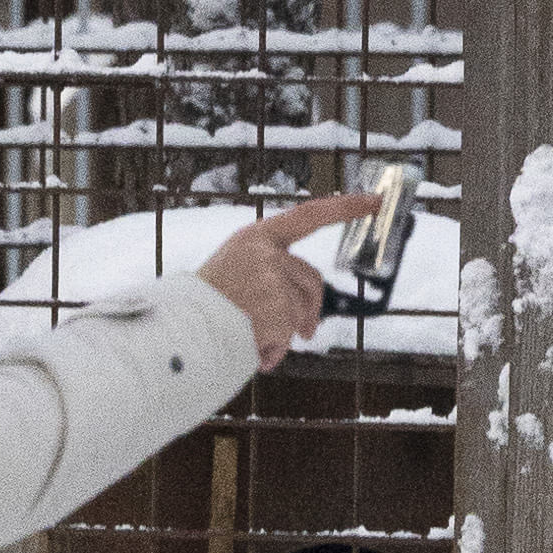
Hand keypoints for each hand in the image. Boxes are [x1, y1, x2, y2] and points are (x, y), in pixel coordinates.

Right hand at [202, 195, 367, 361]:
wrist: (176, 328)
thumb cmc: (201, 308)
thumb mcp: (233, 275)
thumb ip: (269, 278)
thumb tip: (305, 315)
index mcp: (255, 237)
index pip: (309, 214)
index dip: (345, 207)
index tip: (376, 201)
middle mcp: (266, 250)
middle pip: (312, 279)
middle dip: (310, 311)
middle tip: (307, 336)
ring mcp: (272, 276)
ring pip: (299, 312)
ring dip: (283, 336)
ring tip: (250, 341)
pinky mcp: (276, 303)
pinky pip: (287, 334)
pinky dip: (272, 350)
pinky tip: (249, 351)